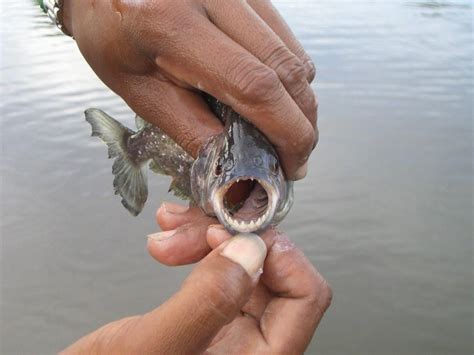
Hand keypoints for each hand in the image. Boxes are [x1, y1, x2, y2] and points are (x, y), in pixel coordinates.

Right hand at [62, 203, 331, 353]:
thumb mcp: (155, 346)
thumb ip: (207, 301)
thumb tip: (250, 249)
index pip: (306, 296)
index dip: (277, 255)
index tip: (233, 235)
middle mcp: (254, 343)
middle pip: (275, 271)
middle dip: (230, 238)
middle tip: (191, 227)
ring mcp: (234, 328)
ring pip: (245, 262)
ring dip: (207, 236)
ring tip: (171, 229)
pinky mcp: (213, 315)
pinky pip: (221, 268)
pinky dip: (197, 247)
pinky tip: (171, 242)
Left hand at [63, 0, 317, 179]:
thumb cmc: (112, 38)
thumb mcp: (140, 92)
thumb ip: (192, 129)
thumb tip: (238, 168)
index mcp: (172, 24)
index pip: (254, 85)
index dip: (285, 132)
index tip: (291, 166)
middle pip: (287, 69)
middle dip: (302, 123)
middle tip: (296, 157)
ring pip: (294, 54)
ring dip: (299, 102)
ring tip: (285, 131)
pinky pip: (286, 38)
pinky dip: (290, 76)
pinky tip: (275, 96)